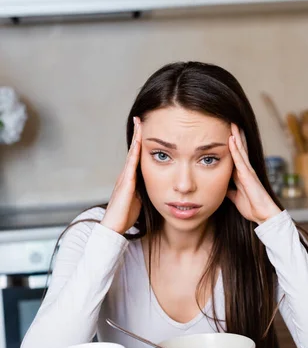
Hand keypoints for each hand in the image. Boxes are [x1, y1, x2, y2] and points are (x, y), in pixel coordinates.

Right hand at [101, 117, 141, 233]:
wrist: (113, 228)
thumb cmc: (125, 217)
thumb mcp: (138, 200)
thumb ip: (143, 190)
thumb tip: (154, 185)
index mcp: (129, 179)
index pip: (136, 156)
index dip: (140, 142)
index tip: (144, 129)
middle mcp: (125, 175)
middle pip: (133, 150)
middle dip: (137, 134)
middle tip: (140, 118)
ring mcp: (124, 178)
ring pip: (131, 154)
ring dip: (136, 138)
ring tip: (139, 123)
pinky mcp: (125, 184)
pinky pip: (131, 165)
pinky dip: (135, 152)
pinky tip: (138, 143)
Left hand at [226, 123, 280, 223]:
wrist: (263, 215)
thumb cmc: (252, 207)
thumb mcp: (235, 197)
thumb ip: (229, 190)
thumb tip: (222, 188)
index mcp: (242, 174)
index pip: (236, 155)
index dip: (232, 144)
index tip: (227, 132)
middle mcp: (246, 169)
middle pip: (239, 148)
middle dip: (235, 135)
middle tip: (230, 120)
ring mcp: (248, 171)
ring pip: (240, 150)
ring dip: (236, 136)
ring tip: (232, 123)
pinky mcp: (249, 175)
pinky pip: (240, 159)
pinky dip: (236, 149)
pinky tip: (232, 139)